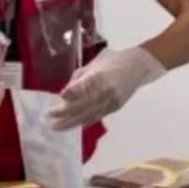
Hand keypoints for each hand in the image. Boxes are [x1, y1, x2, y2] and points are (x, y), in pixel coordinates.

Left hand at [48, 46, 166, 130]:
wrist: (139, 66)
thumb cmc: (112, 60)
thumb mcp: (94, 64)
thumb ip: (79, 79)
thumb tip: (64, 95)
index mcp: (101, 75)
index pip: (86, 86)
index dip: (73, 91)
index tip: (60, 96)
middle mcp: (107, 90)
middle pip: (85, 104)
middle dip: (66, 112)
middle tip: (50, 117)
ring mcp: (112, 100)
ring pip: (90, 114)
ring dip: (72, 121)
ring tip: (57, 126)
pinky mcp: (116, 107)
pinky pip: (97, 116)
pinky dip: (84, 121)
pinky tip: (73, 125)